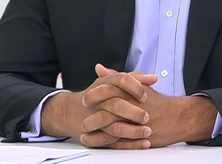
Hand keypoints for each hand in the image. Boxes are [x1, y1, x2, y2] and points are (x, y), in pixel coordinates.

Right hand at [41, 64, 156, 148]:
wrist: (69, 111)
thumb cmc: (95, 95)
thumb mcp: (111, 82)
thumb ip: (133, 78)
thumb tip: (153, 77)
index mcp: (103, 84)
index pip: (120, 81)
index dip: (135, 88)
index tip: (145, 95)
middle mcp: (97, 101)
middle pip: (115, 104)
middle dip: (133, 112)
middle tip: (147, 116)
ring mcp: (94, 119)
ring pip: (113, 126)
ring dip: (133, 131)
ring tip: (147, 132)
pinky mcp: (94, 135)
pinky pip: (110, 141)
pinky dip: (128, 143)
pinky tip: (141, 143)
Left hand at [93, 66, 218, 147]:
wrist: (176, 117)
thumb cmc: (156, 101)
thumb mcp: (137, 85)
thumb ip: (117, 77)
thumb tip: (100, 69)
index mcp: (130, 93)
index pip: (107, 92)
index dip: (93, 96)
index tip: (84, 99)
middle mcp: (132, 107)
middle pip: (106, 111)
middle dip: (92, 116)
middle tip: (82, 119)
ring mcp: (134, 123)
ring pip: (111, 127)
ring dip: (96, 130)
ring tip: (86, 131)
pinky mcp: (137, 136)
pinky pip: (118, 141)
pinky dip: (106, 141)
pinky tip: (97, 141)